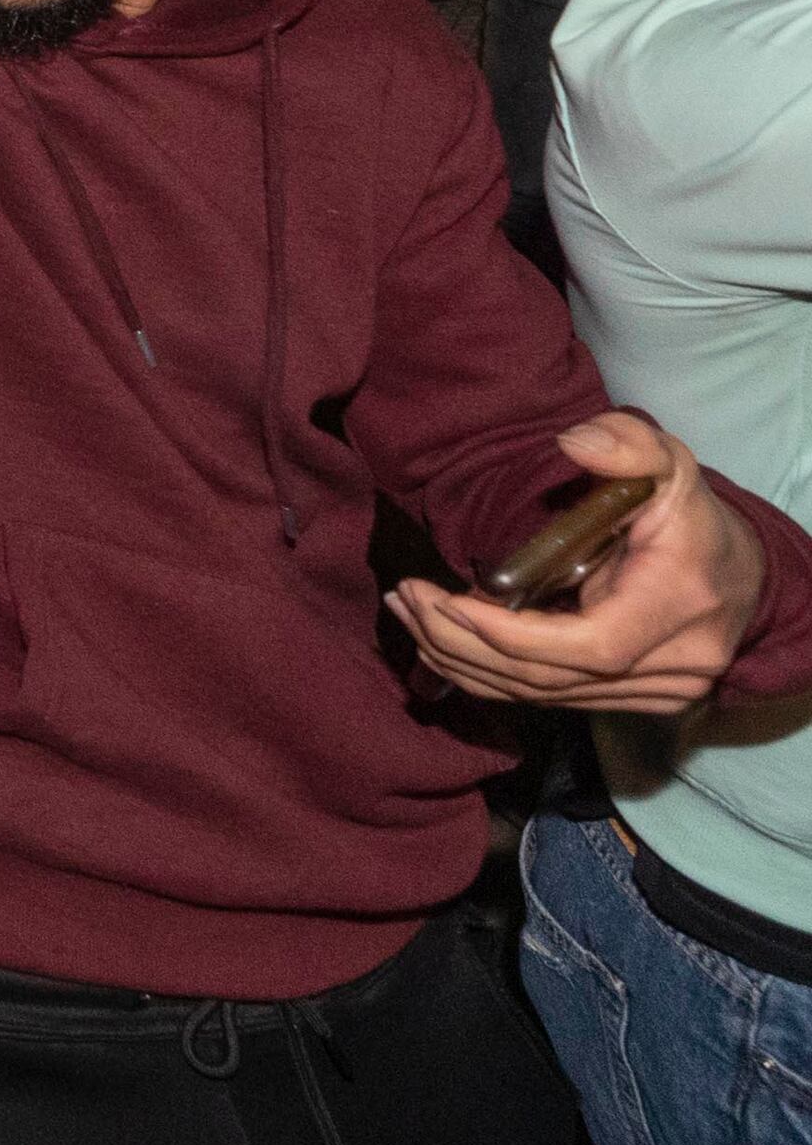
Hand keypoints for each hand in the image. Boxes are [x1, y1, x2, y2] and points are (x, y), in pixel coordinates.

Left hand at [390, 414, 774, 713]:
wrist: (740, 575)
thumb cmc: (692, 518)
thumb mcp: (669, 465)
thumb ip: (628, 443)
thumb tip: (575, 444)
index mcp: (678, 605)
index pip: (590, 646)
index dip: (510, 635)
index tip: (444, 601)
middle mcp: (674, 665)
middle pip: (552, 678)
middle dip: (464, 644)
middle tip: (403, 601)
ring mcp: (656, 692)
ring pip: (544, 696)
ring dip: (464, 662)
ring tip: (408, 617)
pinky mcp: (634, 701)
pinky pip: (551, 699)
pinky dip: (490, 675)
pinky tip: (442, 644)